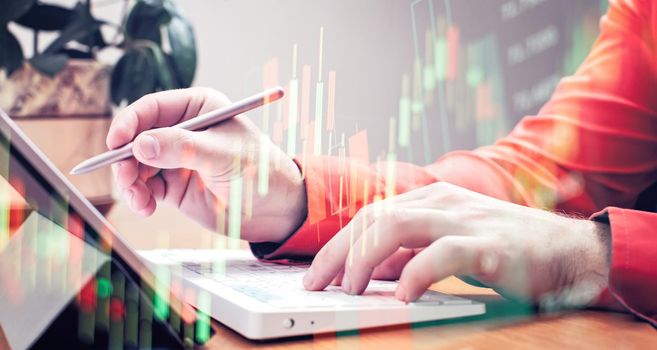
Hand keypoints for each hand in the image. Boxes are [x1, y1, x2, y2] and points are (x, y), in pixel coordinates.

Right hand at [106, 87, 306, 242]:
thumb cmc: (260, 171)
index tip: (116, 143)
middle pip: (136, 137)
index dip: (129, 123)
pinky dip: (139, 197)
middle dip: (126, 159)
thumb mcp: (222, 156)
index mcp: (198, 108)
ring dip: (130, 182)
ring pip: (135, 164)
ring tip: (141, 201)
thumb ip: (181, 148)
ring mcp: (176, 158)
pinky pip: (144, 187)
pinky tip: (147, 208)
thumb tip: (140, 144)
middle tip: (127, 180)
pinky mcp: (174, 184)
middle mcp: (183, 130)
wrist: (275, 210)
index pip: (152, 108)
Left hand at [303, 182, 610, 308]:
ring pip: (399, 225)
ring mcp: (466, 220)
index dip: (338, 244)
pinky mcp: (490, 245)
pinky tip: (402, 295)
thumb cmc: (504, 250)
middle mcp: (443, 202)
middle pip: (375, 217)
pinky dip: (417, 273)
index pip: (370, 215)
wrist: (568, 251)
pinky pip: (444, 253)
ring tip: (349, 290)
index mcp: (431, 199)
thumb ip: (411, 252)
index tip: (316, 273)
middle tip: (317, 284)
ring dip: (365, 258)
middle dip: (339, 251)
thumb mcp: (448, 245)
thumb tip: (369, 270)